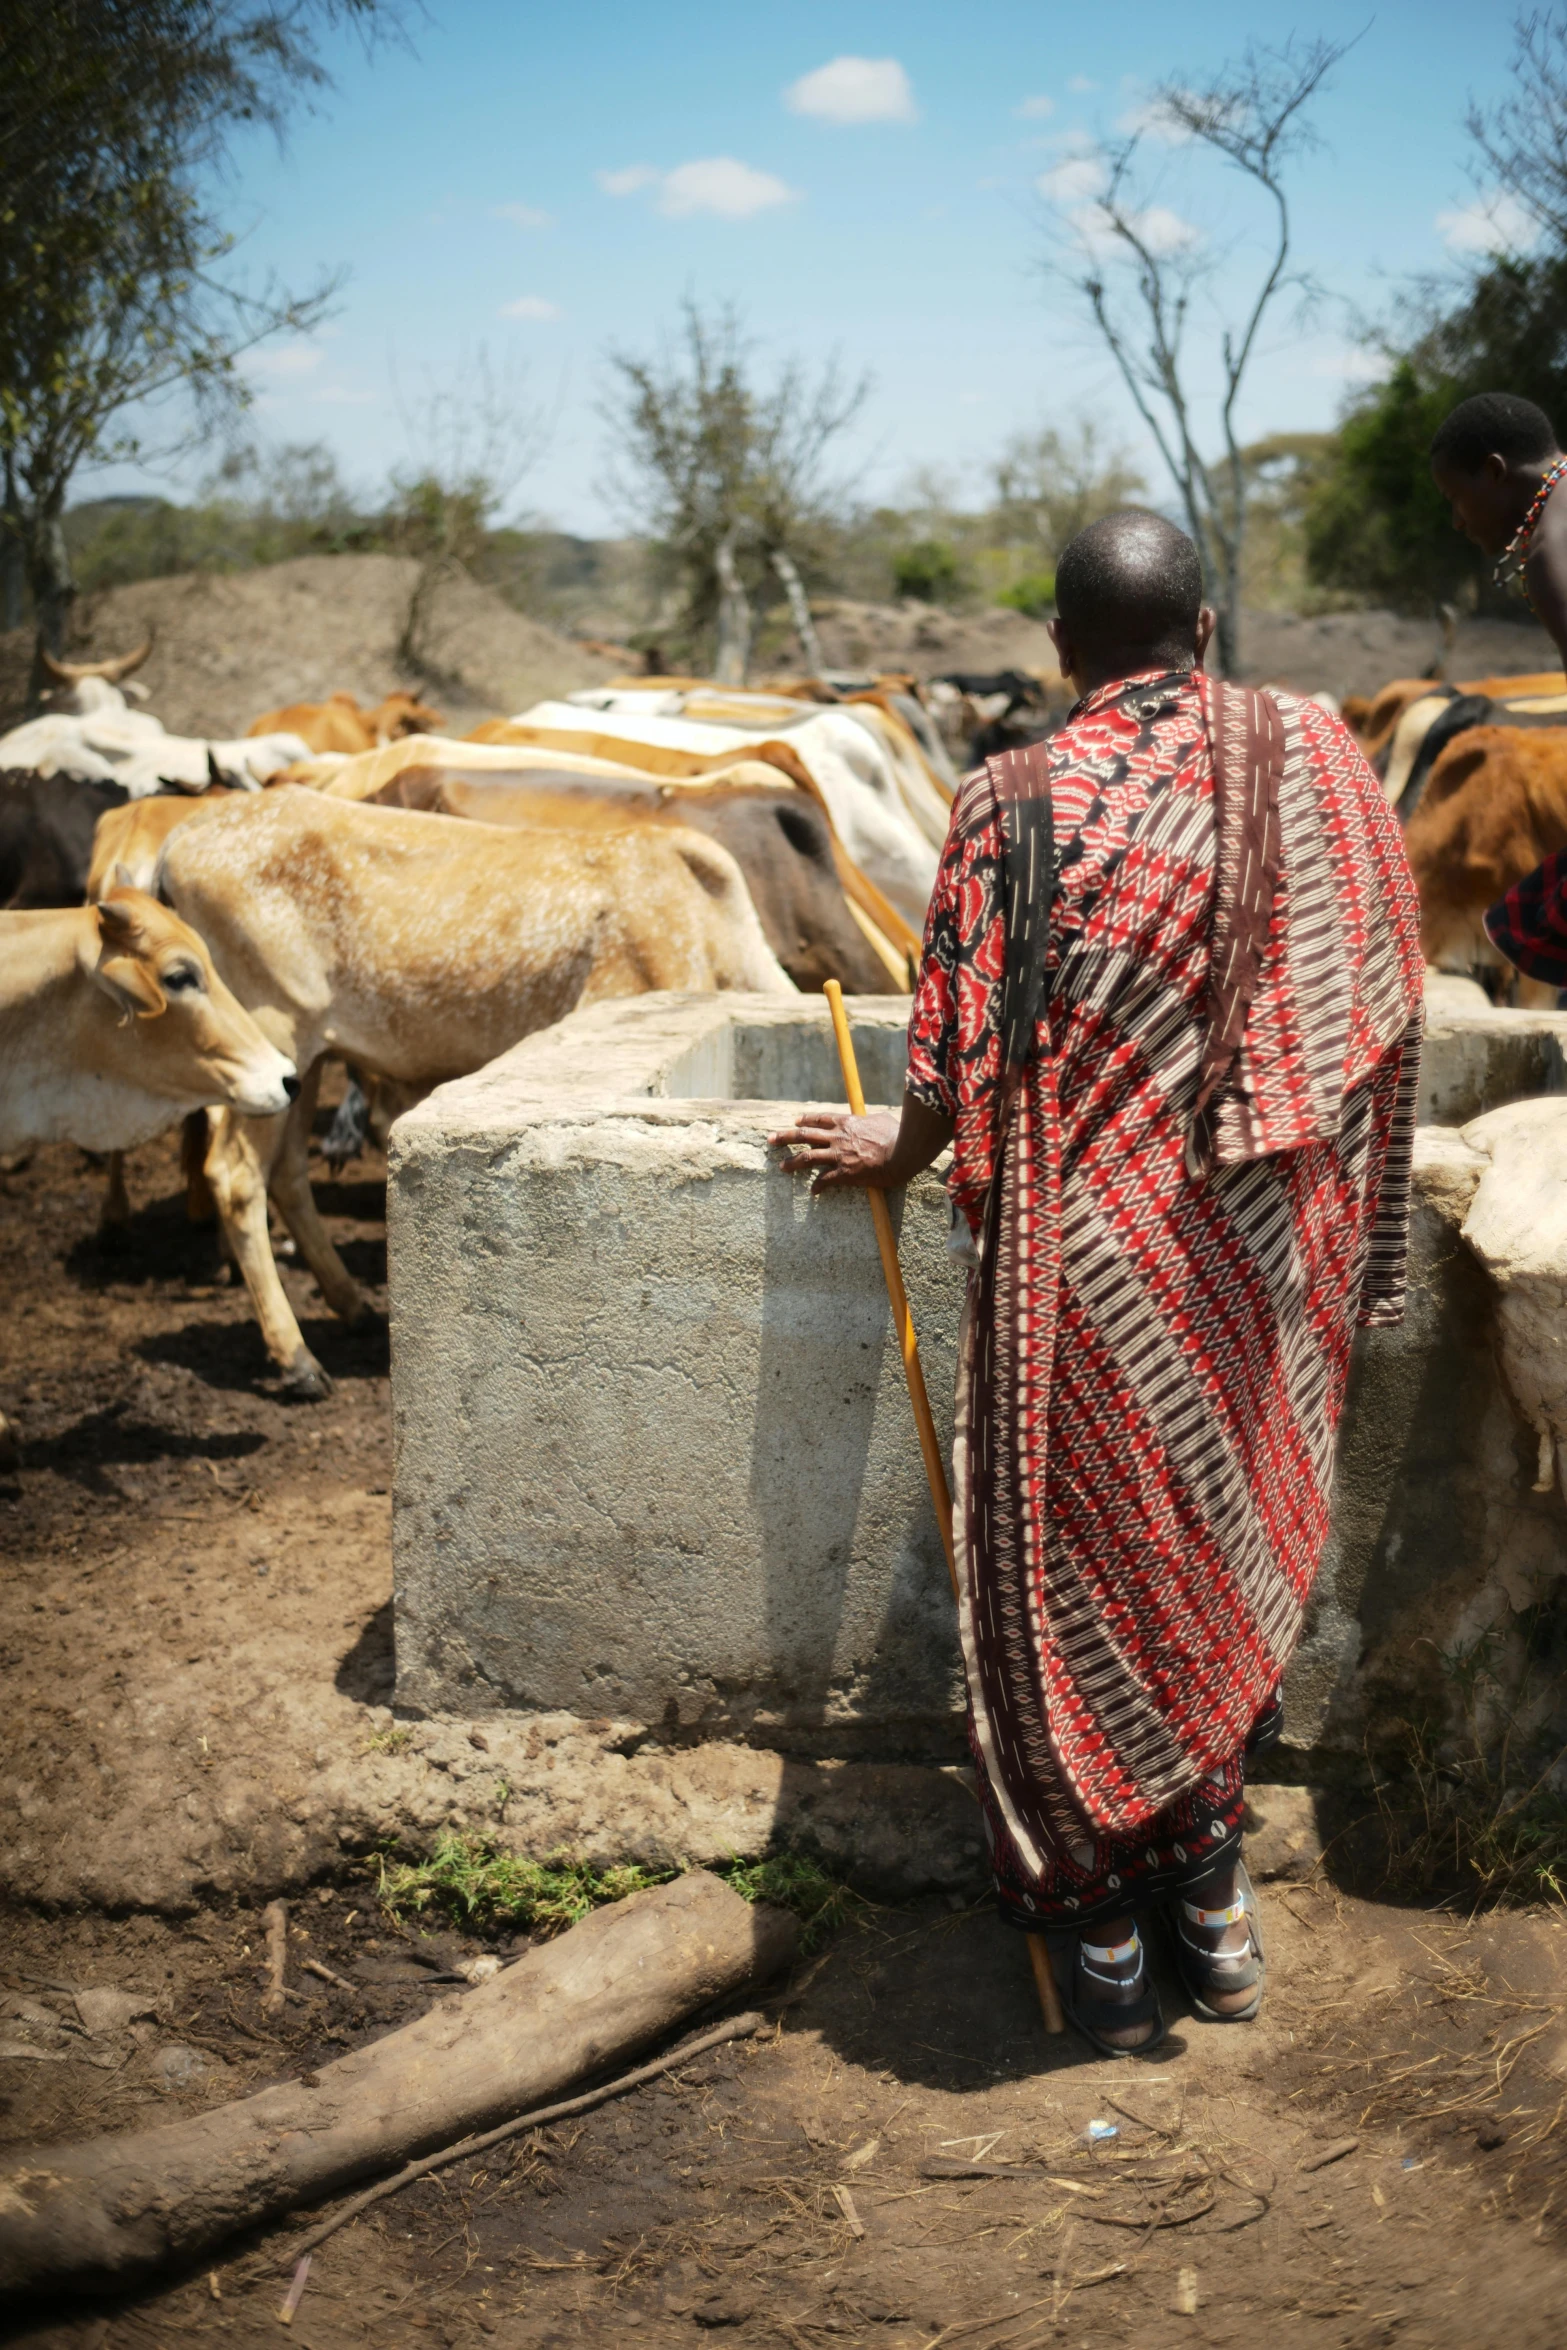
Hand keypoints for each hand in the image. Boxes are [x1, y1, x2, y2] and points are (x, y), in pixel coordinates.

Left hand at [769, 1107, 900, 1190]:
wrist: (901, 1153)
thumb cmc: (896, 1134)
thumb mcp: (881, 1119)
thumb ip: (871, 1119)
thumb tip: (872, 1119)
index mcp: (846, 1122)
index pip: (819, 1119)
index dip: (805, 1120)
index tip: (795, 1122)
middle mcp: (837, 1137)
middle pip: (804, 1135)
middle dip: (785, 1137)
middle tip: (771, 1139)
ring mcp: (839, 1156)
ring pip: (807, 1158)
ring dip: (792, 1163)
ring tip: (781, 1167)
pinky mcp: (845, 1173)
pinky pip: (825, 1180)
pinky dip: (817, 1186)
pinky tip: (813, 1192)